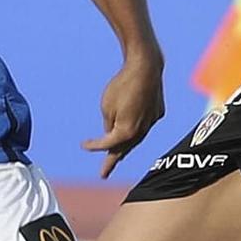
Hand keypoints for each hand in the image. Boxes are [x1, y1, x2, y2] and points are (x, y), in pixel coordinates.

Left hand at [85, 52, 163, 177]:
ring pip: (136, 139)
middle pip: (124, 149)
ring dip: (125, 146)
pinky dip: (136, 128)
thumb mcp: (106, 106)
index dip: (94, 146)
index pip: (106, 145)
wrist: (145, 66)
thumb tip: (112, 133)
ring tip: (116, 156)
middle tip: (104, 174)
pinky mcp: (158, 113)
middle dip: (112, 160)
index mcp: (126, 132)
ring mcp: (152, 123)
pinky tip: (133, 127)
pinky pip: (144, 125)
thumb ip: (108, 124)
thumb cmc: (122, 85)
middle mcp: (141, 131)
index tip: (83, 145)